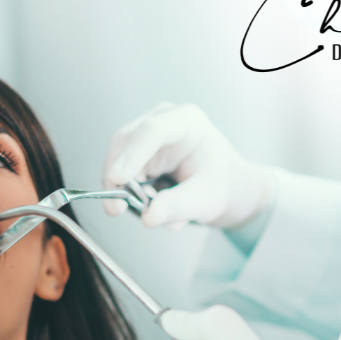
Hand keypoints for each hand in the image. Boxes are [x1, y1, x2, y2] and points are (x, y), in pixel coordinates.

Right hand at [102, 104, 275, 229]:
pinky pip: (118, 171)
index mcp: (188, 122)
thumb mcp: (206, 200)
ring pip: (116, 159)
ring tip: (151, 211)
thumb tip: (148, 218)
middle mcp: (162, 121)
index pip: (153, 131)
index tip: (118, 178)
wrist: (224, 187)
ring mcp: (146, 135)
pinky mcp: (136, 152)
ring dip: (123, 189)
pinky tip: (150, 204)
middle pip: (126, 143)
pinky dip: (126, 192)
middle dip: (118, 178)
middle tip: (118, 209)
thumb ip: (178, 207)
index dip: (132, 154)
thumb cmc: (221, 185)